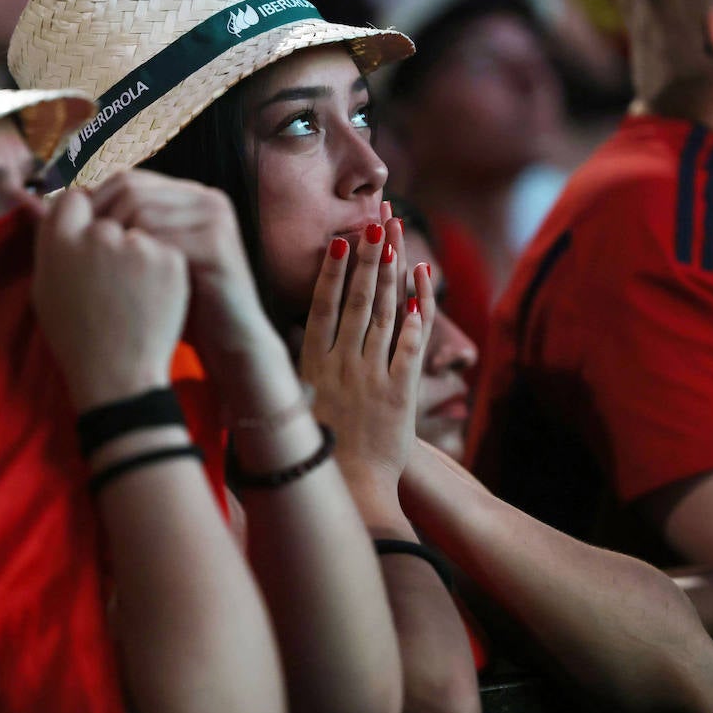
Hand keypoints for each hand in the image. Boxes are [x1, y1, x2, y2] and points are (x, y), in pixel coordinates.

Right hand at [31, 187, 189, 409]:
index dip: (84, 217)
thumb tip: (41, 201)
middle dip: (113, 240)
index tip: (90, 241)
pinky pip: (165, 250)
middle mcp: (96, 236)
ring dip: (139, 255)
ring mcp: (135, 246)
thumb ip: (48, 241)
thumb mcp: (46, 289)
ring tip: (131, 296)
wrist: (118, 376)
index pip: (74, 199)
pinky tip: (151, 300)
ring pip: (139, 233)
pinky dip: (162, 271)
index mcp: (59, 241)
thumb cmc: (77, 337)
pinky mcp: (169, 259)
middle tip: (112, 283)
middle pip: (109, 217)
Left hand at [85, 169, 269, 360]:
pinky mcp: (219, 243)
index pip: (125, 178)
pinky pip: (161, 239)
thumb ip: (103, 232)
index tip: (71, 241)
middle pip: (130, 187)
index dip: (91, 205)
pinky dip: (136, 262)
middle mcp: (204, 197)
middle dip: (98, 219)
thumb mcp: (141, 264)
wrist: (228, 342)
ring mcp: (215, 217)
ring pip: (142, 210)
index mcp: (186, 195)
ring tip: (101, 274)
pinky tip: (123, 287)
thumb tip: (36, 203)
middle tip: (79, 257)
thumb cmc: (180, 306)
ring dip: (114, 242)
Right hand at [299, 214, 433, 500]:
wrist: (350, 491)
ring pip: (385, 315)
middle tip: (377, 222)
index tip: (341, 240)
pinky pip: (410, 347)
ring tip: (397, 240)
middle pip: (358, 300)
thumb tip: (290, 333)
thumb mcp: (296, 403)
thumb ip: (297, 366)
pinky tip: (423, 288)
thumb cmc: (318, 449)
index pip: (322, 306)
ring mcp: (372, 376)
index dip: (333, 271)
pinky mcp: (400, 393)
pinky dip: (417, 317)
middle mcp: (342, 364)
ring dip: (392, 275)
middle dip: (369, 257)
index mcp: (312, 364)